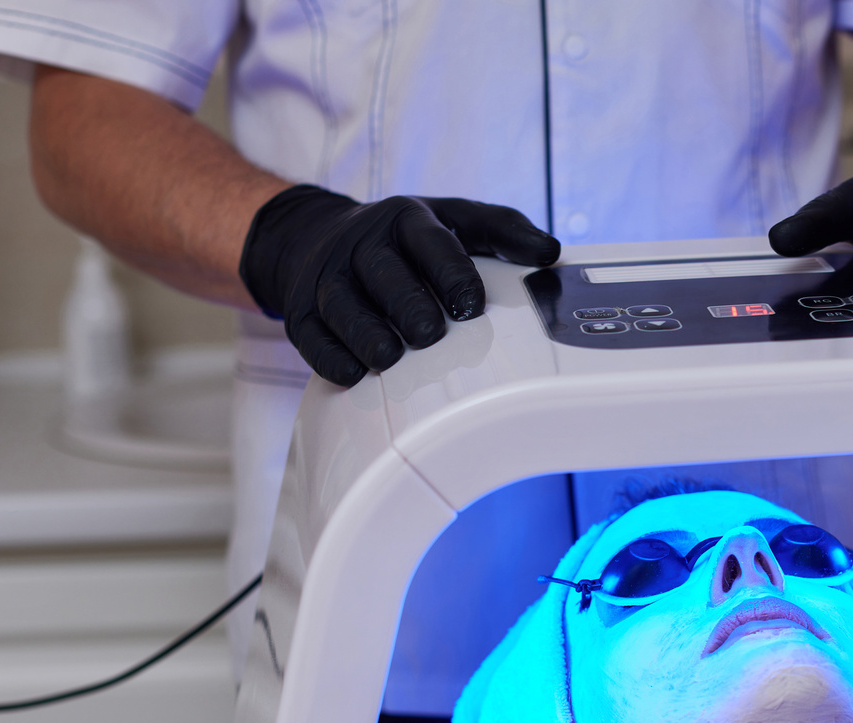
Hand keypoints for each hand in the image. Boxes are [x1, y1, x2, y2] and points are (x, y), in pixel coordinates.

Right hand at [239, 186, 560, 385]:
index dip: (451, 274)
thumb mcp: (453, 219)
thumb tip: (550, 252)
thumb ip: (504, 231)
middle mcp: (363, 244)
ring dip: (366, 334)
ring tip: (389, 357)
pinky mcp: (301, 310)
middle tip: (429, 334)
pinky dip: (331, 357)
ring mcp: (327, 277)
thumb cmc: (403, 240)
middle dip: (407, 305)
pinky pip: (311, 337)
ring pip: (343, 306)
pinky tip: (353, 372)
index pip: (431, 244)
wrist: (313, 237)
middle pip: (384, 275)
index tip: (471, 307)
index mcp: (406, 219)